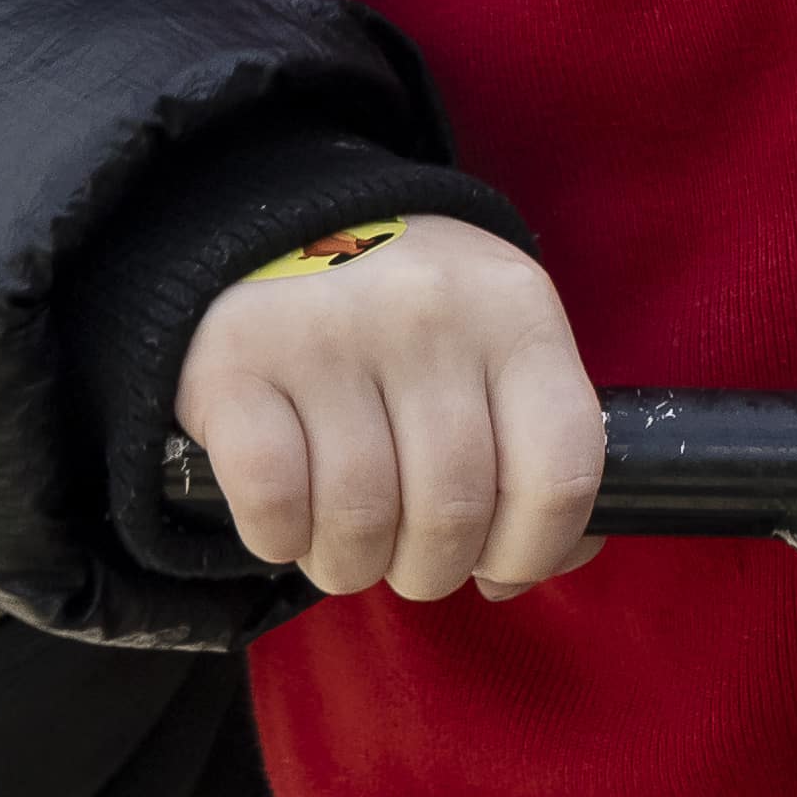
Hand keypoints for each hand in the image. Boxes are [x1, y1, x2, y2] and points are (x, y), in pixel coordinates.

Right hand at [174, 214, 603, 601]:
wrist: (284, 227)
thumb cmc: (410, 320)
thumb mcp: (498, 346)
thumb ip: (537, 446)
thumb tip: (536, 567)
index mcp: (515, 312)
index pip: (560, 473)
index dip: (532, 553)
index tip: (498, 570)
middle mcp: (428, 312)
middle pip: (453, 512)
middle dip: (430, 570)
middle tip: (408, 560)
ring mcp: (327, 331)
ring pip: (361, 518)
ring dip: (352, 564)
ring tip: (347, 547)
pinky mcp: (236, 360)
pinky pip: (273, 501)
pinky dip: (281, 538)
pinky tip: (288, 521)